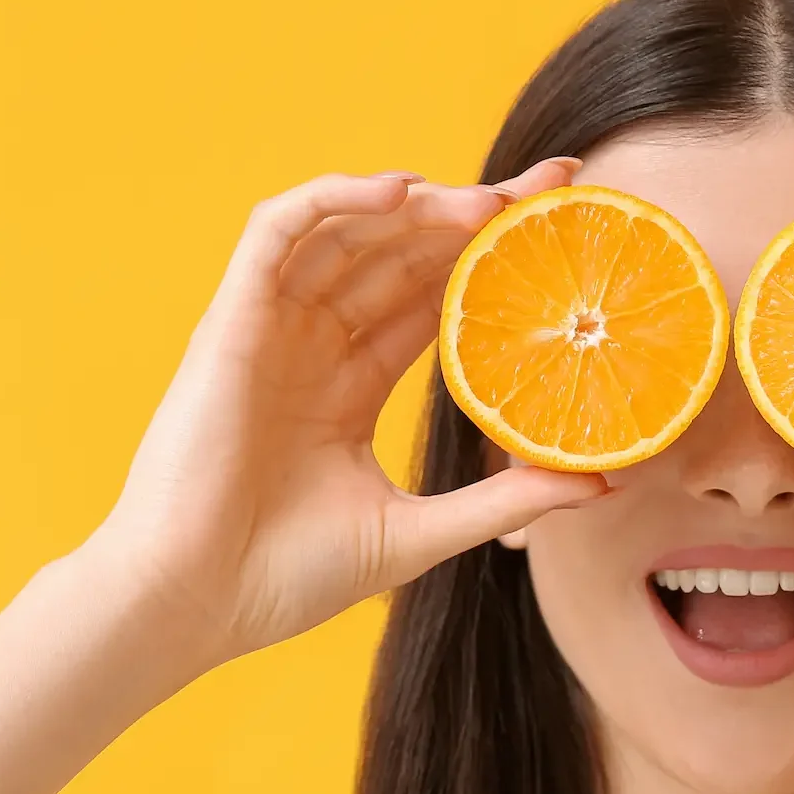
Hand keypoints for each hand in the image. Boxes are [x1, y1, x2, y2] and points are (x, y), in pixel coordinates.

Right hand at [79, 159, 604, 667]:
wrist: (196, 602)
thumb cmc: (286, 577)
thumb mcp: (421, 532)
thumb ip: (504, 502)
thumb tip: (597, 483)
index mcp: (348, 387)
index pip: (428, 301)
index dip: (486, 262)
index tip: (554, 234)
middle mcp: (311, 346)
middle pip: (399, 255)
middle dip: (470, 217)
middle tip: (547, 192)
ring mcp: (270, 329)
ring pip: (349, 233)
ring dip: (418, 207)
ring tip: (490, 202)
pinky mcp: (231, 321)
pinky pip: (277, 232)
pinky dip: (333, 200)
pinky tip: (400, 194)